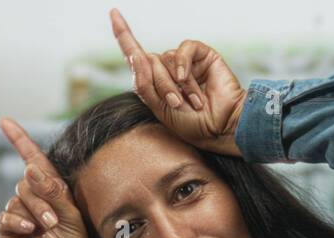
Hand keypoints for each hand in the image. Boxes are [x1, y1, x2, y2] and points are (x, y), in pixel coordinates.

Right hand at [0, 117, 91, 237]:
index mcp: (50, 190)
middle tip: (55, 224)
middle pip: (27, 182)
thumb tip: (31, 167)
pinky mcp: (7, 229)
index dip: (19, 139)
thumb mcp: (72, 216)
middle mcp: (32, 198)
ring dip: (36, 216)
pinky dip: (18, 222)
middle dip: (43, 202)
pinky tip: (28, 232)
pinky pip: (7, 216)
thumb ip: (53, 191)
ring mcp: (18, 213)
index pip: (32, 159)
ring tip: (50, 235)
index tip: (5, 122)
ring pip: (19, 198)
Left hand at [110, 8, 245, 157]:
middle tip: (177, 103)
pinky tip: (186, 79)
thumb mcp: (160, 109)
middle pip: (148, 63)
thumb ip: (145, 85)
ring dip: (174, 82)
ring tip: (190, 100)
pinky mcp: (202, 56)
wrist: (220, 128)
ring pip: (164, 58)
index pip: (135, 55)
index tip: (113, 13)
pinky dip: (182, 63)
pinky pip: (183, 48)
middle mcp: (169, 69)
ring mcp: (185, 62)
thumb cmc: (192, 124)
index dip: (123, 34)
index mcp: (156, 82)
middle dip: (160, 85)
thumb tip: (138, 55)